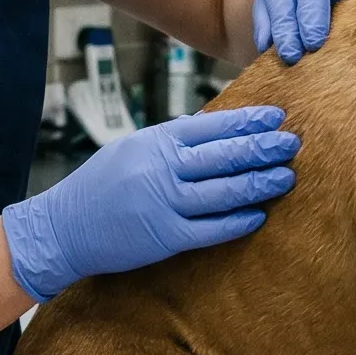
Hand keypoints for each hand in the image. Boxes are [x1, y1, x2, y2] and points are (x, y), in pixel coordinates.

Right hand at [2, 107, 300, 301]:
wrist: (61, 227)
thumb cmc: (99, 185)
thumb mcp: (131, 148)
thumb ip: (170, 140)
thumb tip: (211, 127)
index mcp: (154, 142)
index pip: (212, 125)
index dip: (248, 120)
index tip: (276, 117)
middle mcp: (161, 169)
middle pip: (225, 155)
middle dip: (263, 148)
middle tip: (294, 143)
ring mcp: (163, 204)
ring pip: (224, 191)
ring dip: (260, 182)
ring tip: (287, 176)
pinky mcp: (164, 238)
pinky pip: (211, 229)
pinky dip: (238, 221)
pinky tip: (260, 214)